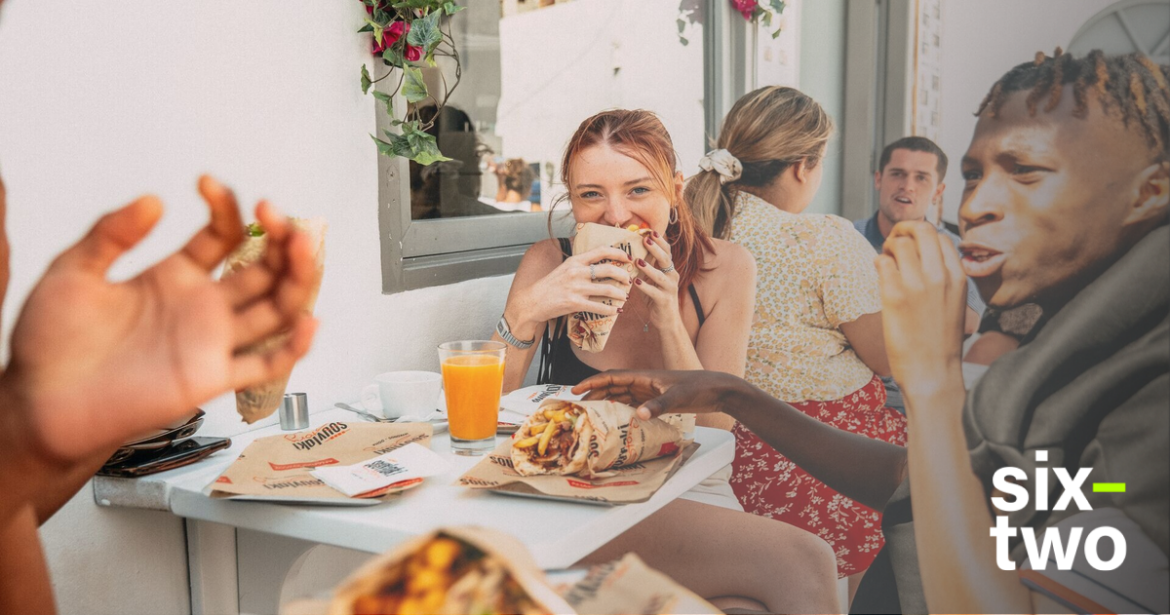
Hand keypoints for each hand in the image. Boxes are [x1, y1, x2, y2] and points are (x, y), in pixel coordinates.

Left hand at [0, 175, 318, 461]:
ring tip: (302, 246)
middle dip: (282, 239)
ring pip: (276, 308)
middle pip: (265, 269)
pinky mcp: (210, 378)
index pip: (223, 236)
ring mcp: (210, 342)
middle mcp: (201, 308)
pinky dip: (293, 348)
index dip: (226, 207)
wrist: (40, 404)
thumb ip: (111, 233)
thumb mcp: (72, 271)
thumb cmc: (51, 345)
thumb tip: (152, 199)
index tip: (208, 184)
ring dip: (297, 277)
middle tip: (277, 214)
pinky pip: (265, 365)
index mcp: (174, 277)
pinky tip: (308, 323)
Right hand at [511, 245, 632, 329]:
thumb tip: (600, 262)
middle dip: (623, 275)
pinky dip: (611, 309)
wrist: (533, 301)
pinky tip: (616, 311)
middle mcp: (577, 272)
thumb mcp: (565, 268)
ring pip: (607, 289)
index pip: (601, 250)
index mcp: (575, 261)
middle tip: (628, 280)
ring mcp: (576, 288)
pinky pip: (599, 306)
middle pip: (608, 269)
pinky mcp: (575, 303)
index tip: (627, 258)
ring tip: (625, 297)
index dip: (618, 253)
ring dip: (620, 294)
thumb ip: (581, 264)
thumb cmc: (550, 285)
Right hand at [571, 369, 753, 419]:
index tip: (575, 390)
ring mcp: (648, 391)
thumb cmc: (699, 387)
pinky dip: (620, 411)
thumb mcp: (678, 396)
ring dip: (605, 403)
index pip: (611, 377)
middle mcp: (643, 382)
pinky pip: (631, 405)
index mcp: (644, 376)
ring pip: (620, 396)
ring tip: (590, 415)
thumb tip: (638, 414)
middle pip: (611, 387)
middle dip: (593, 395)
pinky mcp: (656, 400)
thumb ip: (658, 405)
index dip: (592, 382)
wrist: (717, 390)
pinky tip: (614, 421)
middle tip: (577, 408)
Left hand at [633, 230, 681, 330]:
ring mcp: (670, 288)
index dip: (660, 241)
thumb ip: (646, 266)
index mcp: (669, 269)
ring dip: (649, 268)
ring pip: (660, 276)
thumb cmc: (656, 296)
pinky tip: (636, 282)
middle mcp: (672, 276)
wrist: (666, 320)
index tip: (650, 231)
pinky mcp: (664, 300)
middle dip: (656, 249)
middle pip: (665, 259)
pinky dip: (645, 287)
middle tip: (646, 240)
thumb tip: (632, 250)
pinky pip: (654, 292)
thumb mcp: (652, 279)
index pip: (667, 251)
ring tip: (638, 261)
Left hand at [875, 221, 966, 395]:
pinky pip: (881, 262)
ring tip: (886, 262)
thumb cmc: (940, 341)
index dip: (921, 236)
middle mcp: (940, 275)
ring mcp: (917, 284)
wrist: (932, 372)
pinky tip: (880, 274)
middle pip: (920, 229)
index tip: (911, 246)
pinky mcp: (894, 295)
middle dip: (903, 230)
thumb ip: (942, 277)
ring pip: (898, 243)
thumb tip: (920, 255)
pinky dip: (878, 263)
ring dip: (888, 247)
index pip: (939, 236)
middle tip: (893, 244)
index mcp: (957, 276)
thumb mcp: (953, 303)